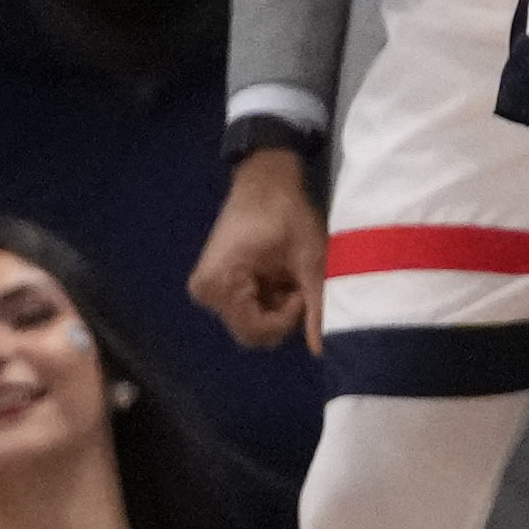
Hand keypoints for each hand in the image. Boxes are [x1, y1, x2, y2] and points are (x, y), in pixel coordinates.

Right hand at [194, 145, 328, 350]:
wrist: (265, 179)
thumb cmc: (286, 212)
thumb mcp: (309, 258)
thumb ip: (315, 304)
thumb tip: (322, 349)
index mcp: (219, 284)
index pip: (256, 331)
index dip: (286, 318)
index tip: (299, 289)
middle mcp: (206, 293)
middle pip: (253, 330)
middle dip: (281, 313)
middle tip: (296, 281)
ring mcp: (209, 289)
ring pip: (252, 320)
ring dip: (276, 304)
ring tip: (287, 273)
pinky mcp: (217, 284)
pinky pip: (247, 307)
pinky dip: (268, 297)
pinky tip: (276, 273)